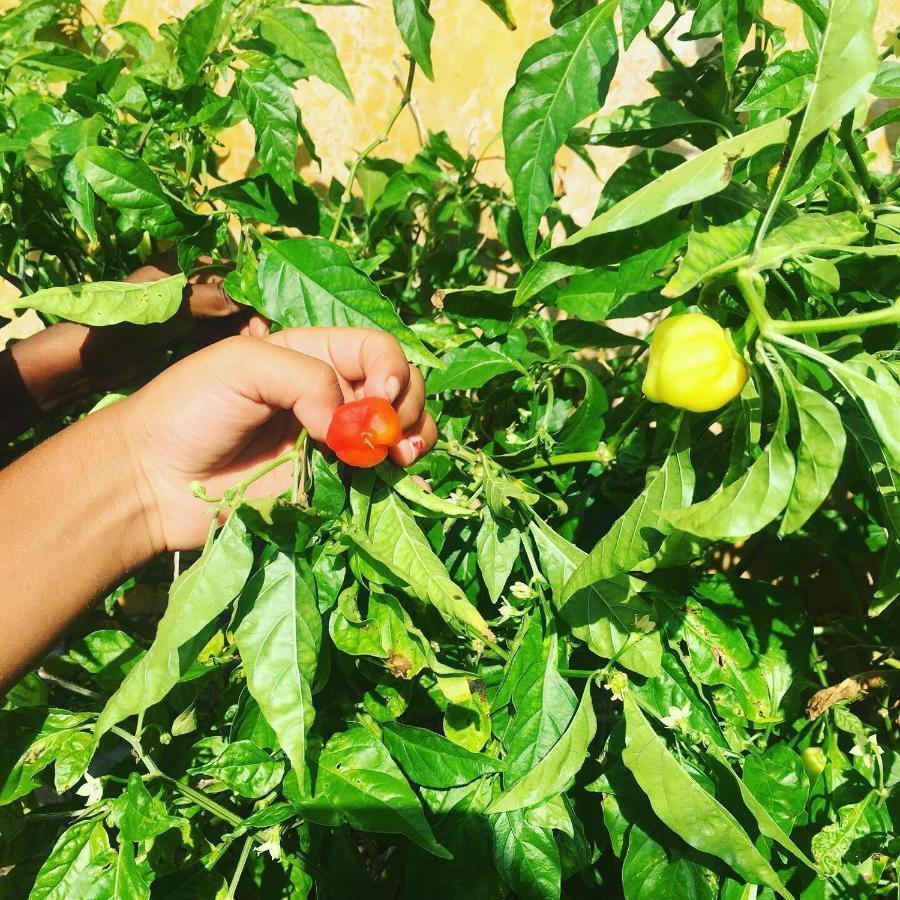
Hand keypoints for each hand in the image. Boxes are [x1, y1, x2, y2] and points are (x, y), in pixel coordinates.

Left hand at [0, 253, 268, 442]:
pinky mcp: (182, 328)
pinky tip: (243, 351)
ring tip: (256, 345)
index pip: (229, 266)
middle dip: (249, 310)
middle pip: (232, 290)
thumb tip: (245, 299)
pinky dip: (229, 338)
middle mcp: (186, 278)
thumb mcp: (169, 307)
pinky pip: (215, 329)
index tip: (265, 311)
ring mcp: (185, 304)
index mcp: (180, 259)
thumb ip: (209, 298)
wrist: (90, 359)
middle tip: (263, 335)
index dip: (250, 287)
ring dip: (242, 327)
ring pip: (226, 312)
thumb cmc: (123, 324)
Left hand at [123, 328, 436, 550]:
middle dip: (410, 404)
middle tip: (394, 432)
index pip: (375, 350)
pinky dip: (395, 473)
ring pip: (399, 431)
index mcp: (311, 354)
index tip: (381, 396)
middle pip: (399, 388)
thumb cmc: (187, 409)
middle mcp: (329, 395)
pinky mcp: (328, 484)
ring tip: (405, 455)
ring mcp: (332, 442)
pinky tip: (392, 473)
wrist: (153, 481)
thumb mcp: (241, 365)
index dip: (390, 368)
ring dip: (416, 436)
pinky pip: (377, 475)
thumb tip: (347, 422)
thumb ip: (305, 377)